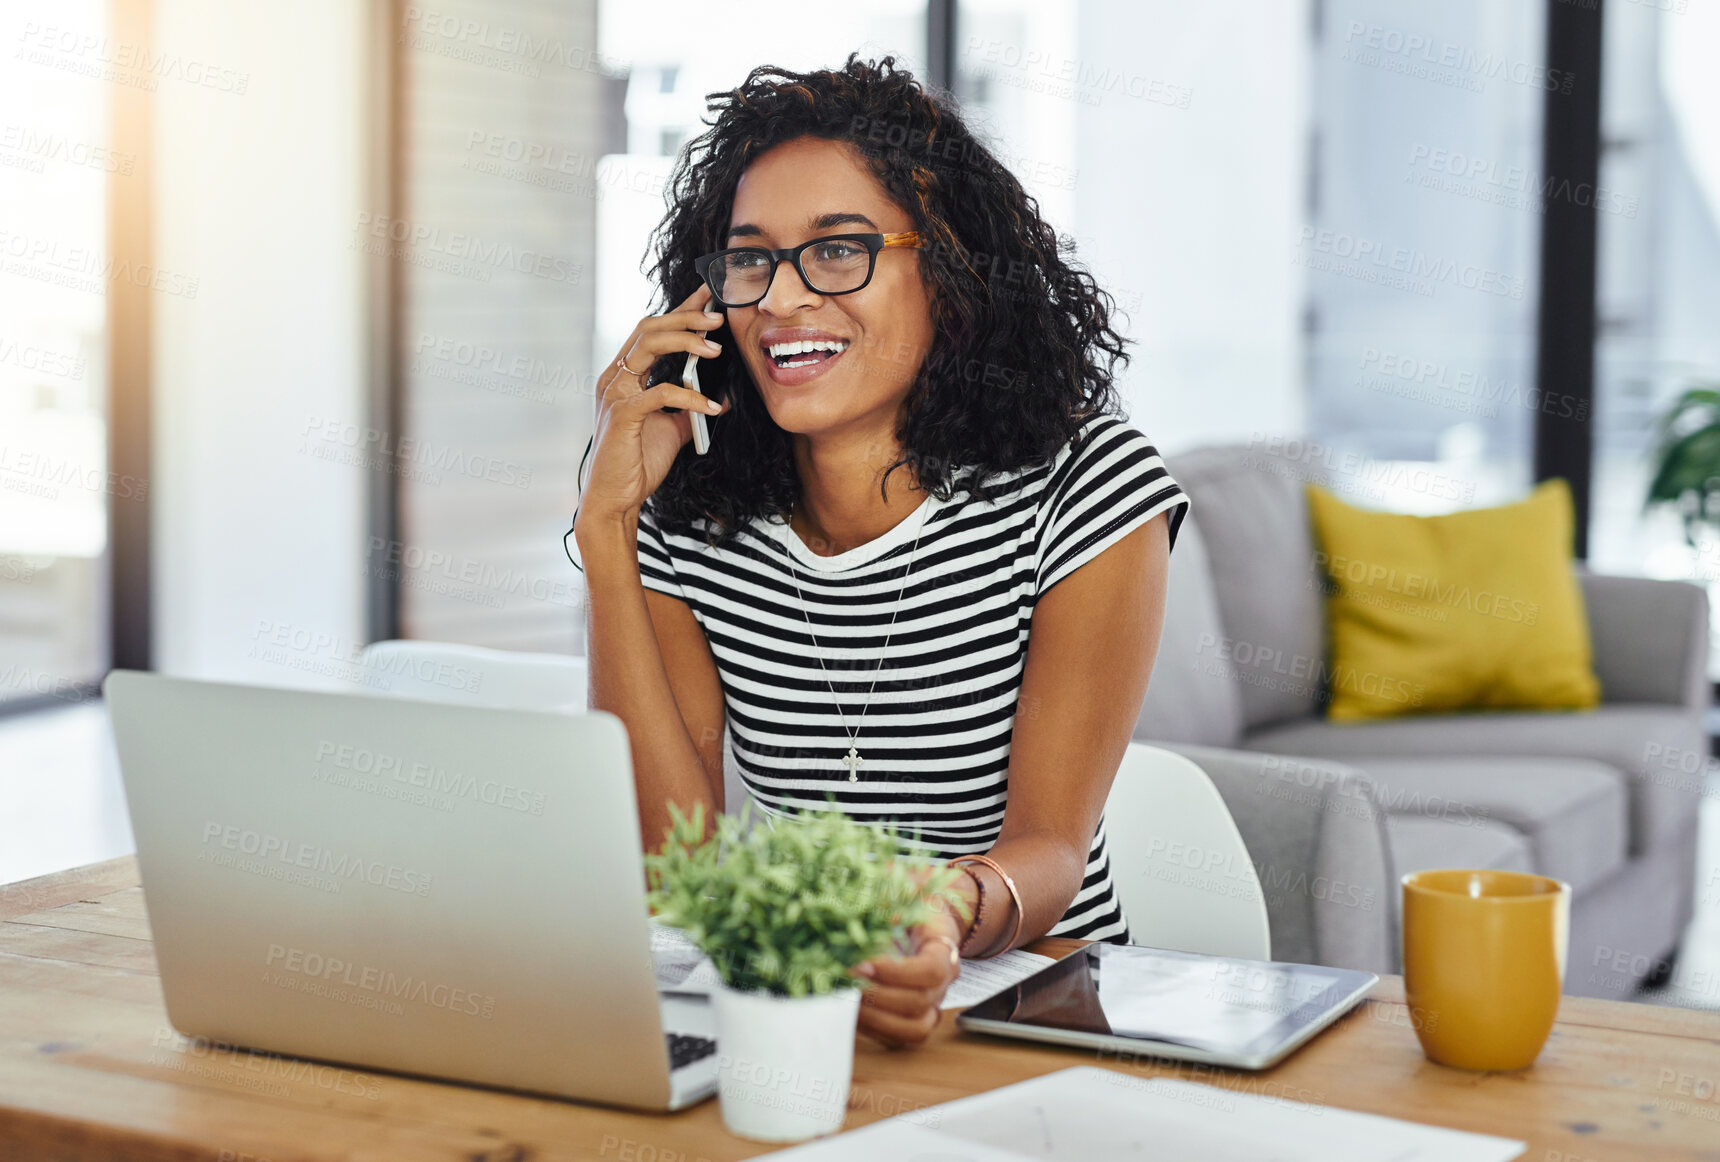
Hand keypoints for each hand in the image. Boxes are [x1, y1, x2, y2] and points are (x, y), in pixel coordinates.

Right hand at [577, 284, 731, 527]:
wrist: (616, 498)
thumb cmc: (637, 463)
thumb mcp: (672, 430)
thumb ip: (690, 410)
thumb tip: (722, 397)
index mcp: (625, 376)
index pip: (652, 331)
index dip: (680, 310)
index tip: (709, 296)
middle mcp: (615, 378)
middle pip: (649, 328)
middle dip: (686, 317)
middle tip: (719, 318)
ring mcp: (615, 393)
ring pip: (649, 346)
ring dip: (687, 342)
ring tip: (717, 348)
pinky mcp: (621, 414)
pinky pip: (660, 393)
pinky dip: (690, 397)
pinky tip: (712, 406)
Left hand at [850, 908, 963, 1048]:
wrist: (916, 913)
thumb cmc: (906, 899)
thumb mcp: (899, 888)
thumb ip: (884, 897)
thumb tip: (853, 908)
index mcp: (944, 948)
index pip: (932, 970)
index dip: (897, 973)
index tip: (863, 963)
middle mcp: (941, 982)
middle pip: (920, 1003)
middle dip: (878, 996)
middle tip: (844, 982)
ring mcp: (928, 1004)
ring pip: (914, 1029)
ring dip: (875, 1020)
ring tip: (844, 1001)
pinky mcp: (910, 1018)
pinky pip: (898, 1037)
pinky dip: (872, 1030)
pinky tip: (845, 1012)